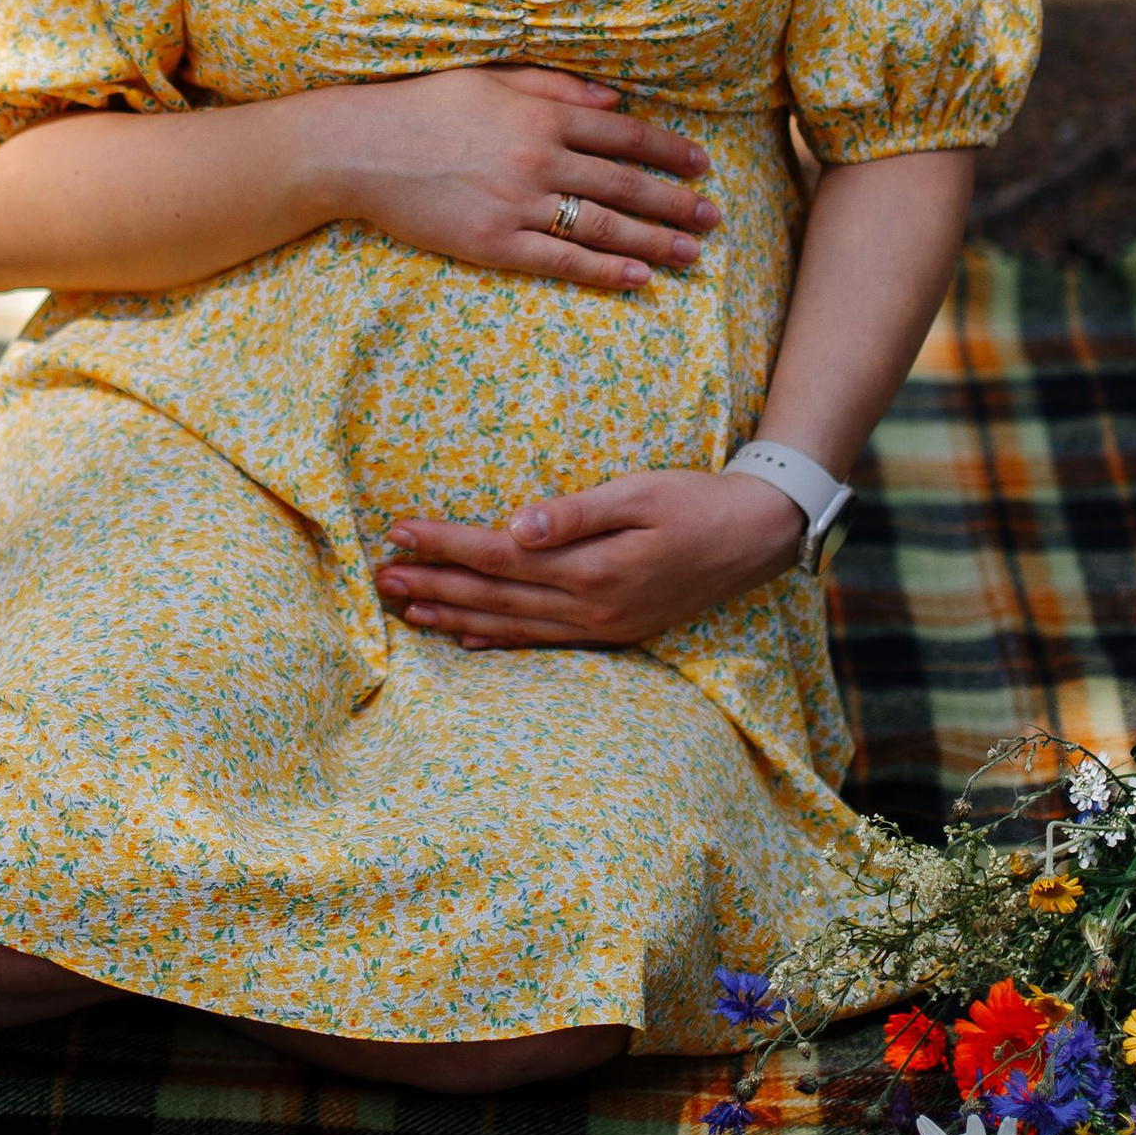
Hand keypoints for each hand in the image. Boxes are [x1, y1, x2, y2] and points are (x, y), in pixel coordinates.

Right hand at [313, 66, 716, 289]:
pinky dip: (604, 272)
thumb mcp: (492, 80)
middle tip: (714, 217)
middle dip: (676, 203)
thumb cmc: (423, 106)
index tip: (702, 164)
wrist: (358, 148)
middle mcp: (538, 159)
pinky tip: (638, 279)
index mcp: (541, 114)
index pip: (624, 133)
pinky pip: (560, 262)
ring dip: (655, 242)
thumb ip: (556, 86)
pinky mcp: (493, 244)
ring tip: (692, 255)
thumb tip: (615, 97)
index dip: (669, 150)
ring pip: (603, 227)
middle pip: (625, 184)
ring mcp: (516, 204)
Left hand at [375, 468, 804, 648]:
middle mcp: (590, 608)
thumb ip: (575, 513)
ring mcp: (601, 627)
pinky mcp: (612, 631)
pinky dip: (497, 640)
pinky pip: (540, 642)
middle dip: (433, 586)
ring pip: (510, 624)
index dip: (445, 544)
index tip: (398, 532)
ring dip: (454, 616)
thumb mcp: (640, 492)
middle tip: (377, 579)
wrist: (757, 538)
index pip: (498, 556)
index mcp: (592, 569)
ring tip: (405, 610)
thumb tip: (515, 526)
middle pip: (494, 596)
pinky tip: (467, 639)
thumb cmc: (696, 501)